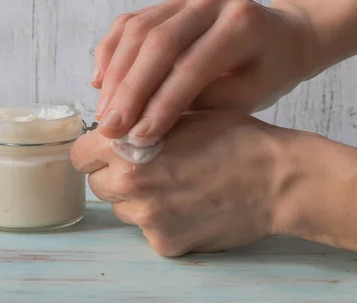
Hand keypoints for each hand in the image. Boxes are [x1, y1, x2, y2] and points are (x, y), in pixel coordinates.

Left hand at [71, 111, 293, 255]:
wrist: (277, 178)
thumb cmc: (233, 137)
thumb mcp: (180, 111)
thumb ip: (139, 120)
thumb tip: (115, 125)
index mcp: (125, 146)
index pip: (79, 156)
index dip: (93, 152)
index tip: (106, 153)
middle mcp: (129, 184)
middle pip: (96, 185)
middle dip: (114, 175)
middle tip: (147, 167)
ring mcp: (146, 218)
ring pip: (122, 209)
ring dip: (138, 199)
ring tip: (174, 185)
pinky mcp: (165, 243)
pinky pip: (148, 231)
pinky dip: (162, 221)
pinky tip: (189, 206)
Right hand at [91, 0, 314, 144]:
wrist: (281, 37)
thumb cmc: (268, 73)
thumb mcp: (246, 98)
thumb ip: (201, 105)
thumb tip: (146, 124)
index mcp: (241, 25)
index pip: (191, 67)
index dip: (162, 104)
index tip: (139, 137)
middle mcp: (212, 1)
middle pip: (157, 43)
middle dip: (129, 90)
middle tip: (110, 127)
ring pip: (136, 30)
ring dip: (114, 74)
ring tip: (104, 111)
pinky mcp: (169, 2)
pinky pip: (129, 23)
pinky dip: (110, 52)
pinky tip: (100, 81)